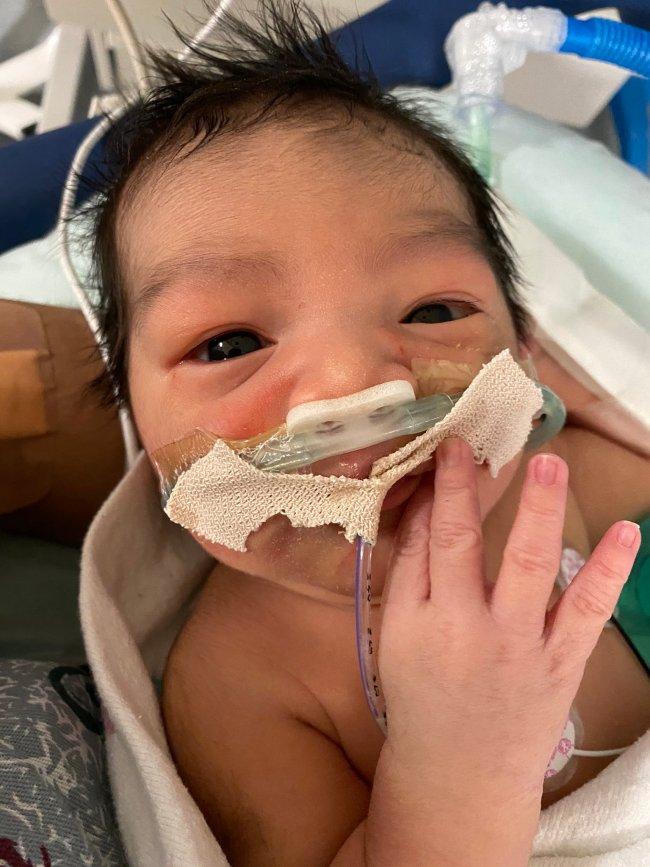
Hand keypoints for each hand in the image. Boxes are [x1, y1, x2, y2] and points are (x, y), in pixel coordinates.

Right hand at [378, 437, 640, 803]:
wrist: (461, 771)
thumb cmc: (421, 694)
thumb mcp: (398, 634)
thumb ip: (411, 569)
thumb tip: (427, 507)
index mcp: (424, 619)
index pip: (433, 541)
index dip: (445, 490)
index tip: (453, 447)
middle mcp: (472, 629)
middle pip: (475, 546)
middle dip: (483, 490)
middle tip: (497, 443)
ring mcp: (522, 646)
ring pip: (534, 569)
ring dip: (543, 512)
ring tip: (552, 463)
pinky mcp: (563, 663)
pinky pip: (588, 612)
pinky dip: (608, 571)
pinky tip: (625, 532)